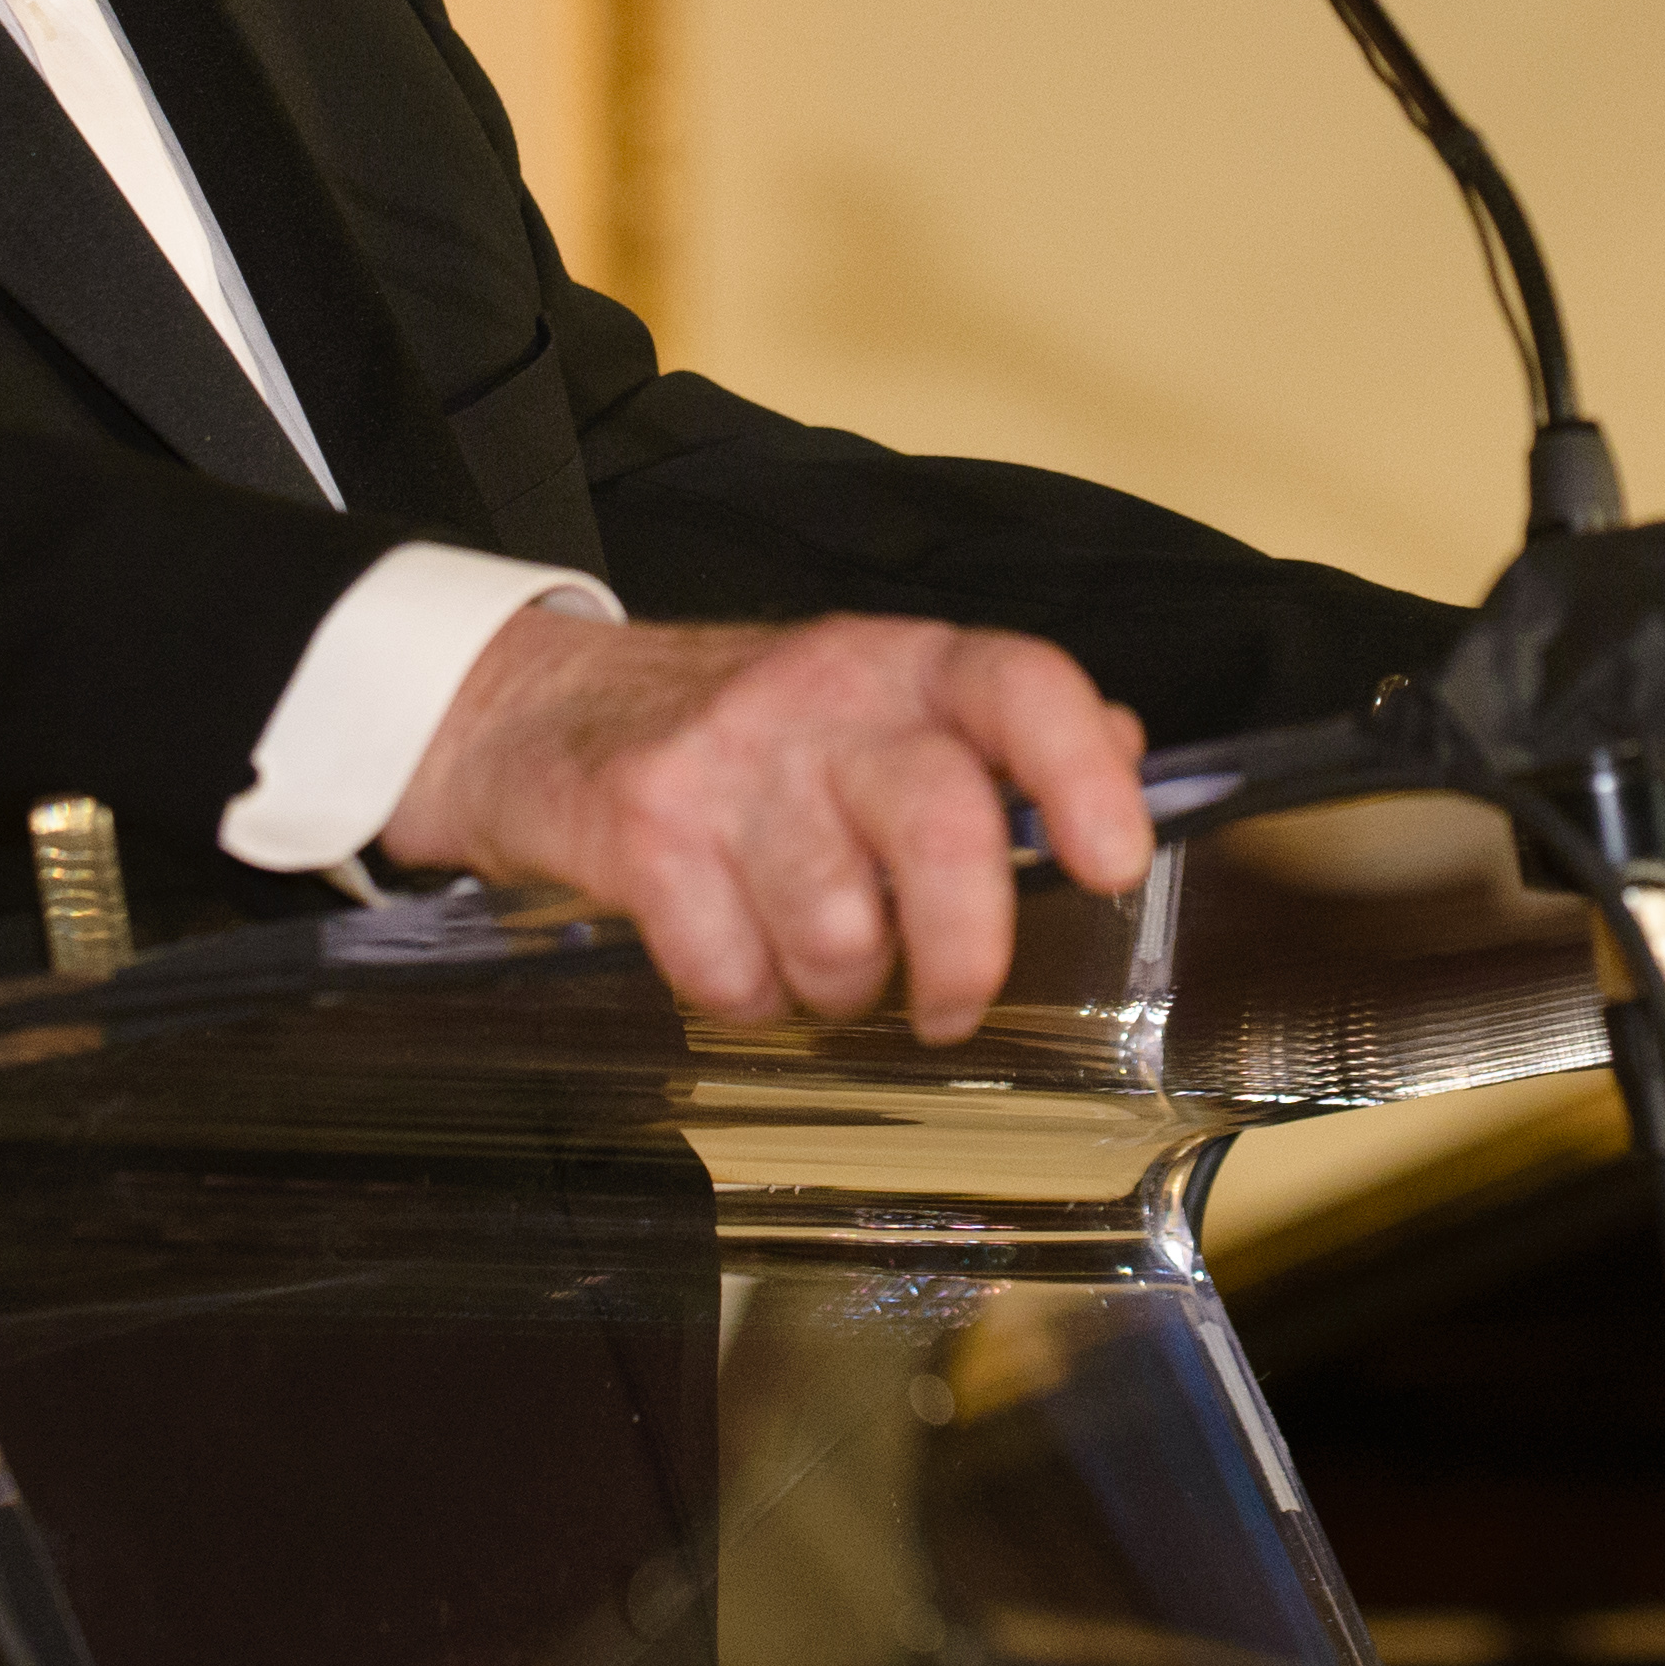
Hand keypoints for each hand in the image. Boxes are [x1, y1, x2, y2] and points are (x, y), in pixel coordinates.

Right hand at [374, 609, 1148, 1040]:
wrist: (534, 709)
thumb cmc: (744, 731)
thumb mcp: (878, 699)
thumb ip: (998, 731)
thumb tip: (1130, 753)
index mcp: (903, 665)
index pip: (1021, 684)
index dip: (1082, 772)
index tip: (1112, 862)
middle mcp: (822, 698)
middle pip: (940, 823)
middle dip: (964, 947)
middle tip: (950, 1000)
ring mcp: (727, 763)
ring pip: (835, 927)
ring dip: (834, 983)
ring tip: (813, 958)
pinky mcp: (641, 832)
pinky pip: (731, 972)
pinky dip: (743, 995)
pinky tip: (730, 950)